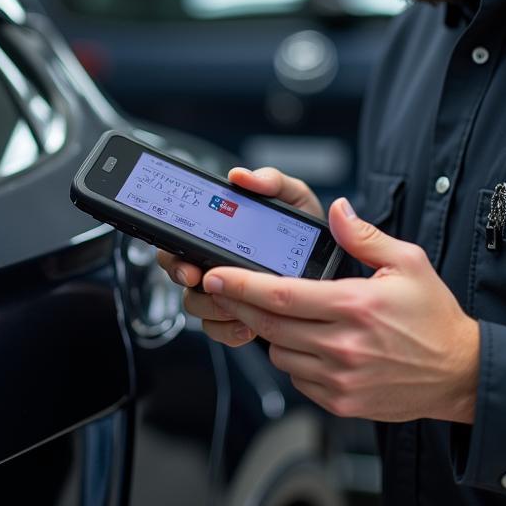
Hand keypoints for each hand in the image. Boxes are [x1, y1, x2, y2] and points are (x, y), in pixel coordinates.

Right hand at [156, 166, 322, 346]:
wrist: (331, 264)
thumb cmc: (304, 228)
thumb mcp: (293, 197)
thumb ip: (270, 181)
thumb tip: (241, 176)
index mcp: (220, 230)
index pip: (179, 240)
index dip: (174, 255)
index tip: (189, 266)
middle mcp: (215, 260)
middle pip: (179, 275)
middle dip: (191, 285)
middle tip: (208, 285)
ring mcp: (225, 290)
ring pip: (197, 305)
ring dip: (214, 309)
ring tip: (240, 307)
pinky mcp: (238, 315)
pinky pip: (218, 329)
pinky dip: (230, 330)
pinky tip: (249, 324)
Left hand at [198, 198, 479, 423]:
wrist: (459, 373)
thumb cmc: (434, 317)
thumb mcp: (408, 263)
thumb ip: (365, 236)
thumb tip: (337, 209)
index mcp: (354, 306)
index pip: (281, 294)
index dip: (240, 285)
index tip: (215, 275)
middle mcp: (343, 346)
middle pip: (269, 325)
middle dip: (238, 304)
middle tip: (219, 288)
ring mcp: (340, 379)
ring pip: (278, 353)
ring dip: (270, 333)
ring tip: (278, 314)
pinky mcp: (341, 402)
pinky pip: (297, 378)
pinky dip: (292, 359)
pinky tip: (305, 343)